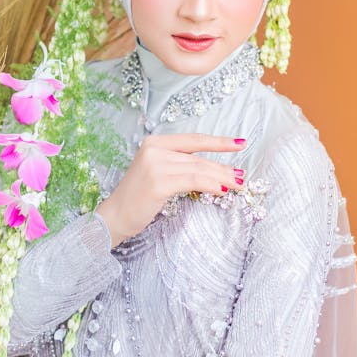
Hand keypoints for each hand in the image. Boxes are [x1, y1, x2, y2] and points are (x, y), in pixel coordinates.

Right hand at [97, 133, 245, 247]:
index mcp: (154, 143)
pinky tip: (221, 190)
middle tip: (241, 176)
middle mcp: (154, 149)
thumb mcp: (158, 173)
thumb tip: (213, 170)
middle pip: (198, 157)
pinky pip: (192, 181)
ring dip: (221, 178)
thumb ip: (179, 165)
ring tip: (236, 185)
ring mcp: (155, 165)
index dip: (219, 141)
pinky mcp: (158, 182)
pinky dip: (210, 185)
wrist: (115, 216)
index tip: (240, 143)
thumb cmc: (138, 198)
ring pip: (198, 169)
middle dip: (223, 167)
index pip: (193, 140)